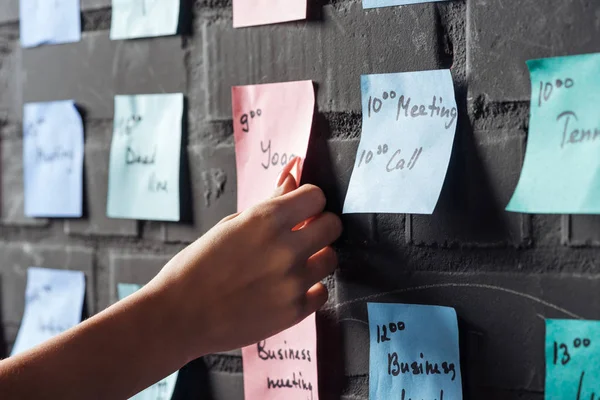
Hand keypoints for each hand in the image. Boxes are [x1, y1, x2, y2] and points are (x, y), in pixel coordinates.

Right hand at [149, 170, 341, 359]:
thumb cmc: (197, 267)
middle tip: (302, 235)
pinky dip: (310, 289)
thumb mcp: (229, 225)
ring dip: (316, 257)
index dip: (309, 201)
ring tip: (292, 264)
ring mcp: (292, 282)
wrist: (179, 315)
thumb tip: (292, 175)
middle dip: (319, 226)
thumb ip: (269, 202)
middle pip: (332, 225)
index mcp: (265, 220)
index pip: (316, 196)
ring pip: (331, 258)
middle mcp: (284, 248)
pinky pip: (322, 292)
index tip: (301, 210)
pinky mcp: (294, 311)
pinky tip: (289, 288)